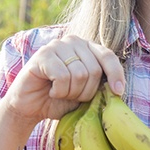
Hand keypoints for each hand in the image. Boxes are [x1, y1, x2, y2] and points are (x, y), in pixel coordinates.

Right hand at [2, 37, 125, 126]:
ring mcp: (57, 45)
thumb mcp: (85, 93)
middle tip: (71, 95)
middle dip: (85, 91)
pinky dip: (58, 90)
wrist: (31, 108)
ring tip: (59, 92)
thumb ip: (100, 85)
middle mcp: (73, 41)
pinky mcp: (43, 55)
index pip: (108, 56)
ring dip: (70, 92)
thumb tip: (118, 87)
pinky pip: (62, 76)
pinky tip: (50, 90)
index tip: (118, 92)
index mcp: (87, 47)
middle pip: (94, 70)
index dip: (116, 74)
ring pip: (79, 74)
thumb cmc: (59, 100)